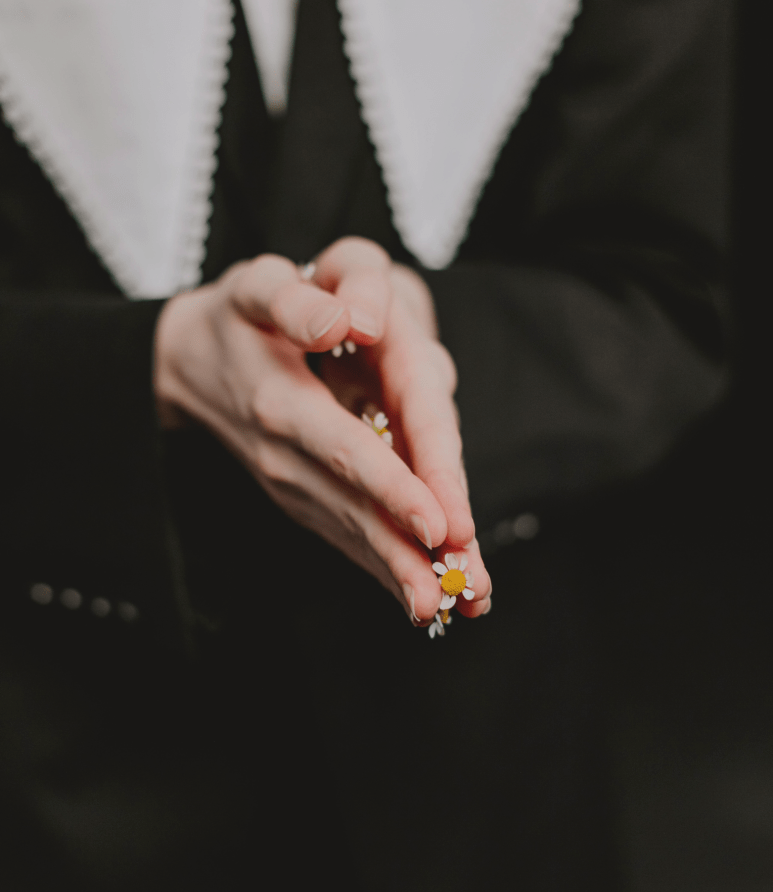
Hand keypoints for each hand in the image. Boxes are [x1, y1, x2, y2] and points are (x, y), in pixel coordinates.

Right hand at [154, 239, 488, 621]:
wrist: (191, 362)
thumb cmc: (242, 314)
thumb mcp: (259, 285)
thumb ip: (297, 299)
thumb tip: (351, 323)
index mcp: (282, 401)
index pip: (348, 448)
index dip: (395, 487)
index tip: (439, 526)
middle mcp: (286, 454)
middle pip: (358, 507)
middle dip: (412, 551)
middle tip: (461, 593)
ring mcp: (293, 483)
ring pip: (355, 531)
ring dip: (403, 571)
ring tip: (453, 607)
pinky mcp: (305, 497)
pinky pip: (348, 534)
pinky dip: (384, 566)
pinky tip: (423, 594)